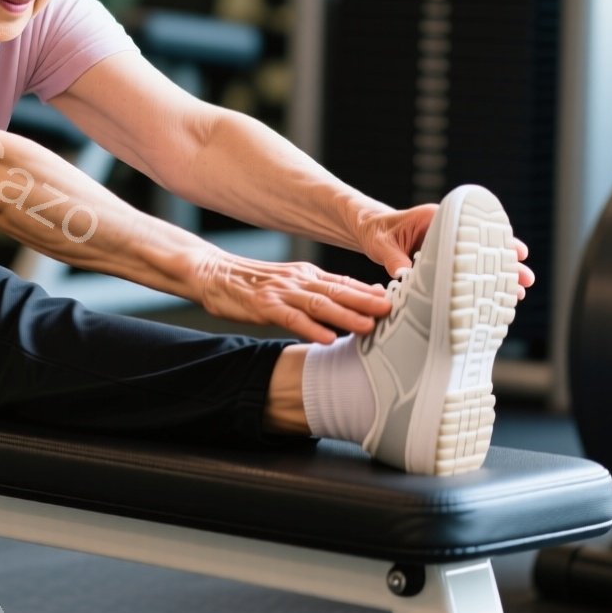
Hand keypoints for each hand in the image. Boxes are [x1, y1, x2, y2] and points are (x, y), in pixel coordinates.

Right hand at [195, 253, 390, 343]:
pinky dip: (310, 328)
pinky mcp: (263, 305)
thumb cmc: (253, 283)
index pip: (344, 282)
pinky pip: (290, 318)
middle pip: (338, 291)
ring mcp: (281, 292)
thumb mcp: (291, 281)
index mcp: (307, 274)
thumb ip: (319, 289)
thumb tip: (356, 297)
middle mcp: (298, 280)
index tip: (398, 300)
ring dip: (345, 316)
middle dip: (367, 302)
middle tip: (394, 311)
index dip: (370, 292)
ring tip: (368, 326)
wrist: (213, 273)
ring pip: (319, 304)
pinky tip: (327, 338)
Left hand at [352, 204, 534, 297]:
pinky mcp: (444, 257)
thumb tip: (405, 277)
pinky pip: (467, 268)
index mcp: (435, 217)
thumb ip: (393, 260)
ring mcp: (448, 243)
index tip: (517, 253)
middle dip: (507, 262)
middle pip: (483, 245)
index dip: (495, 242)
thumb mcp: (381, 245)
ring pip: (479, 259)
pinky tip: (496, 295)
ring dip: (499, 274)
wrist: (370, 229)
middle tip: (527, 278)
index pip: (472, 229)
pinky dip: (481, 280)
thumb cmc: (376, 232)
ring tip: (520, 292)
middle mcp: (447, 229)